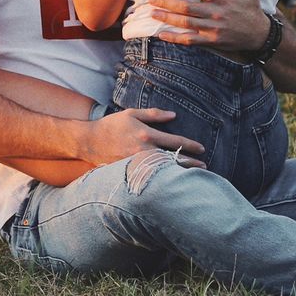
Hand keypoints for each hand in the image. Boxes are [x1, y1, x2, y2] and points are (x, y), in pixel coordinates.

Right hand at [82, 108, 205, 167]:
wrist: (90, 141)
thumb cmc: (111, 125)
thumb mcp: (132, 113)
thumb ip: (153, 114)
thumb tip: (173, 115)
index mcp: (146, 134)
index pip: (174, 141)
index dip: (190, 145)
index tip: (202, 149)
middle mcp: (143, 150)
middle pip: (173, 159)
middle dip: (190, 163)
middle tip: (204, 167)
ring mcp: (137, 163)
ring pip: (163, 169)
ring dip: (179, 172)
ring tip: (192, 176)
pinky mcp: (131, 171)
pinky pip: (151, 175)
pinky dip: (163, 178)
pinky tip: (171, 181)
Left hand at [149, 0, 267, 51]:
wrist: (260, 34)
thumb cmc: (252, 8)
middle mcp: (216, 12)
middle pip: (188, 7)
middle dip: (168, 2)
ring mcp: (213, 28)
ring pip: (186, 23)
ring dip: (168, 18)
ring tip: (152, 12)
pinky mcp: (212, 40)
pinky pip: (191, 40)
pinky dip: (176, 38)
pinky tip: (162, 34)